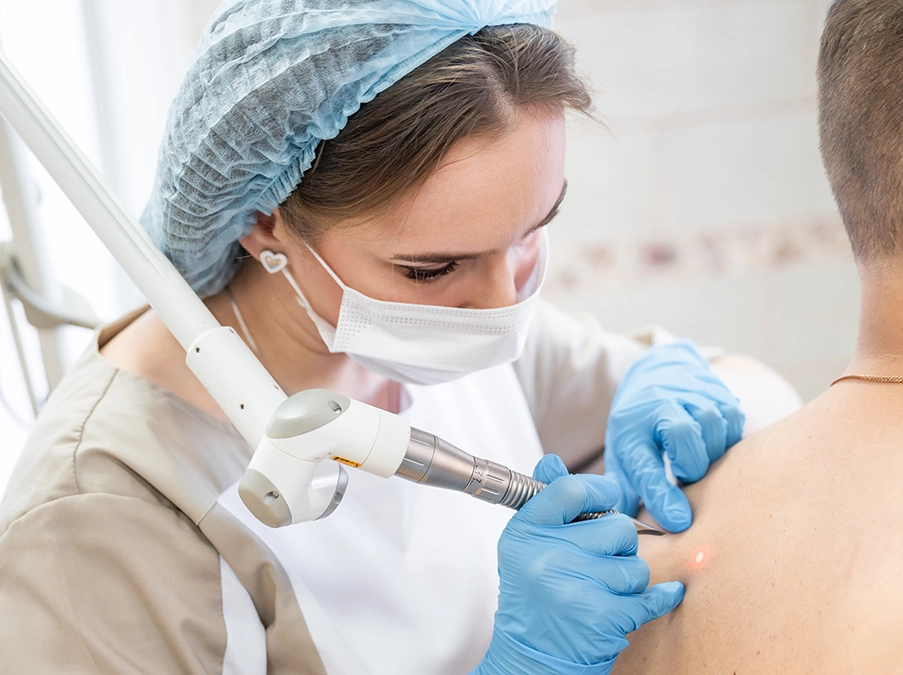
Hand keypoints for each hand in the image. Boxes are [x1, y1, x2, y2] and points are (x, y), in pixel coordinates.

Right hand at [472, 455, 683, 674]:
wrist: (529, 659)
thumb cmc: (534, 596)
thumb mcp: (527, 546)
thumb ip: (546, 503)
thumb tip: (552, 461)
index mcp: (525, 532)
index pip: (571, 489)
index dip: (599, 491)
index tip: (607, 499)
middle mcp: (544, 557)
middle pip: (616, 528)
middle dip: (618, 547)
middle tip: (597, 563)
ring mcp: (571, 587)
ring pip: (635, 565)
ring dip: (629, 579)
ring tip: (604, 591)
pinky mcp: (599, 618)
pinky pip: (648, 596)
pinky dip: (659, 598)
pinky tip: (658, 597)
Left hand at [604, 340, 744, 531]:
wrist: (656, 374)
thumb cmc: (639, 427)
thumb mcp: (622, 454)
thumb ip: (625, 490)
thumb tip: (628, 532)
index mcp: (630, 427)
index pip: (645, 464)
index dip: (661, 495)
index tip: (678, 522)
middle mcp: (659, 405)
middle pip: (683, 433)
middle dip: (691, 465)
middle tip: (687, 477)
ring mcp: (690, 394)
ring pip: (712, 424)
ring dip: (711, 453)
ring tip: (700, 461)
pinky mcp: (719, 392)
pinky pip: (733, 419)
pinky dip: (729, 439)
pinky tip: (714, 446)